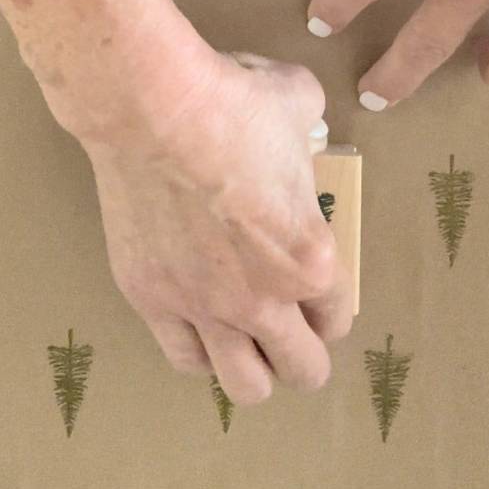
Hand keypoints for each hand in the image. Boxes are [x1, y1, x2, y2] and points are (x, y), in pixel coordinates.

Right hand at [80, 48, 351, 404]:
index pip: (337, 317)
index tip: (313, 289)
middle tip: (288, 327)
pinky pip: (183, 357)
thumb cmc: (232, 102)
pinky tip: (196, 323)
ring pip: (244, 386)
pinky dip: (197, 349)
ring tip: (243, 340)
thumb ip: (311, 132)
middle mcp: (262, 298)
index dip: (328, 306)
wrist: (152, 109)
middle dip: (302, 354)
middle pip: (302, 370)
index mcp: (310, 258)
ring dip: (253, 367)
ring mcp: (202, 306)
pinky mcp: (150, 299)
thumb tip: (301, 125)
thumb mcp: (299, 105)